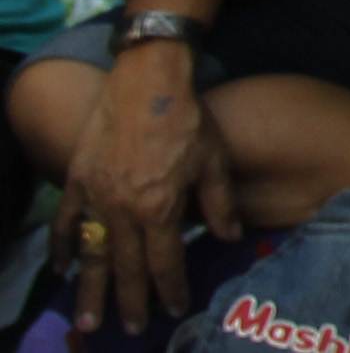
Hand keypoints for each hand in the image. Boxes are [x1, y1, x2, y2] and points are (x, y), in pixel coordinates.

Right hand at [61, 49, 237, 332]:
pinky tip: (62, 269)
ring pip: (92, 254)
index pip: (165, 261)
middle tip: (129, 329)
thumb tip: (229, 238)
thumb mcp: (215, 160)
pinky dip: (62, 248)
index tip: (175, 308)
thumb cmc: (189, 118)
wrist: (147, 81)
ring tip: (89, 318)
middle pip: (126, 266)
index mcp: (160, 207)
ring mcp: (95, 197)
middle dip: (130, 300)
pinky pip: (66, 223)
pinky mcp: (77, 181)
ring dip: (91, 288)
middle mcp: (123, 209)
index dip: (171, 287)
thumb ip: (221, 203)